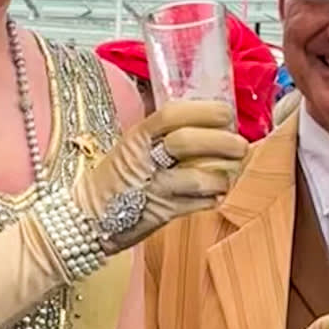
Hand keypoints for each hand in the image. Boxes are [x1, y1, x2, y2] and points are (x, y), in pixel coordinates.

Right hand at [72, 98, 248, 255]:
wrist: (88, 218)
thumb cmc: (116, 179)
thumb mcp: (131, 147)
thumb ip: (162, 134)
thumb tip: (206, 120)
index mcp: (137, 137)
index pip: (172, 114)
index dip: (204, 110)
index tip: (226, 114)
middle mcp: (144, 159)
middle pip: (188, 142)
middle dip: (222, 142)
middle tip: (240, 146)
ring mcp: (154, 188)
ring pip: (198, 178)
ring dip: (223, 176)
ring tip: (230, 174)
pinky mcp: (162, 214)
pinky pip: (198, 204)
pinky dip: (213, 198)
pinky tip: (216, 194)